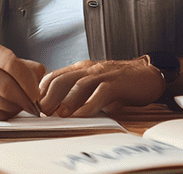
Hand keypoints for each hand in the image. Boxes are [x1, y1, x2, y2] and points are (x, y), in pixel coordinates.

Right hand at [0, 41, 45, 120]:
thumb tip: (42, 76)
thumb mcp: (3, 61)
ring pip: (3, 103)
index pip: (12, 64)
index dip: (28, 81)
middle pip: (8, 87)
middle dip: (25, 99)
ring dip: (15, 108)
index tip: (36, 93)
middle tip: (32, 104)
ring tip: (16, 105)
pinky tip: (3, 109)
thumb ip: (25, 66)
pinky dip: (4, 115)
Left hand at [38, 57, 164, 116]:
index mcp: (80, 69)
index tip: (34, 106)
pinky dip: (90, 104)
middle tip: (42, 112)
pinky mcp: (117, 81)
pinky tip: (83, 114)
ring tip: (60, 114)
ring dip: (67, 100)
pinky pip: (101, 92)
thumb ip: (77, 95)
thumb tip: (57, 110)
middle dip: (49, 96)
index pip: (54, 76)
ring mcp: (103, 74)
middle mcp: (89, 69)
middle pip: (62, 79)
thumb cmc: (120, 82)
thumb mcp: (93, 87)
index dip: (42, 91)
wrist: (148, 74)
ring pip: (79, 84)